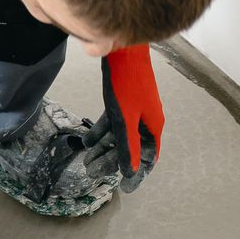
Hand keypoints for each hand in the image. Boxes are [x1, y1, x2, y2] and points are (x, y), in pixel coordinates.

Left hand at [83, 45, 164, 192]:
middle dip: (111, 162)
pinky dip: (101, 132)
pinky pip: (113, 123)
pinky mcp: (123, 101)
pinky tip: (87, 141)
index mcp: (153, 127)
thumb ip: (128, 146)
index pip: (148, 158)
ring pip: (119, 136)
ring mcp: (135, 110)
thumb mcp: (125, 119)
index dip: (137, 174)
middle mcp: (146, 120)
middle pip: (130, 148)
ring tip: (87, 161)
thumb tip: (131, 171)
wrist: (123, 50)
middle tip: (94, 174)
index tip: (125, 188)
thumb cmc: (127, 82)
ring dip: (103, 148)